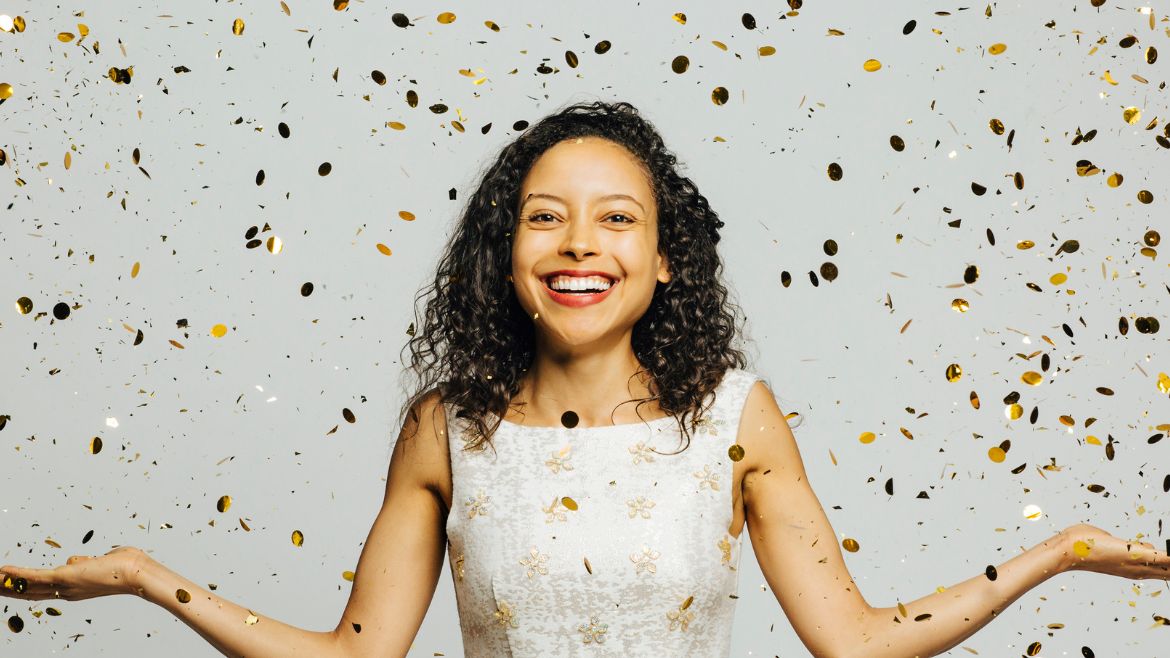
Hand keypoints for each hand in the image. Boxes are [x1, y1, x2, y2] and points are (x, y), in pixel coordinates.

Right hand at [1, 546, 147, 601]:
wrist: (138, 573)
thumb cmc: (128, 567)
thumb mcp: (102, 562)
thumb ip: (87, 562)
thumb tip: (78, 560)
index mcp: (75, 588)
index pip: (43, 589)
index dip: (25, 588)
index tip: (9, 586)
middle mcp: (66, 591)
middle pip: (29, 592)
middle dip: (8, 590)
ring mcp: (64, 585)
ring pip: (27, 586)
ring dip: (5, 583)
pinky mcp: (65, 578)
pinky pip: (35, 576)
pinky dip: (17, 574)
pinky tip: (2, 571)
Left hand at [1056, 523, 1169, 579]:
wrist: (1066, 549)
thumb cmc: (1080, 544)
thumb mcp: (1108, 544)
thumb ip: (1123, 546)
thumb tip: (1133, 545)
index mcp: (1129, 566)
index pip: (1157, 570)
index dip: (1169, 570)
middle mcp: (1135, 569)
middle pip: (1165, 573)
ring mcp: (1135, 563)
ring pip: (1166, 568)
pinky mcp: (1134, 555)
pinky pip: (1162, 558)